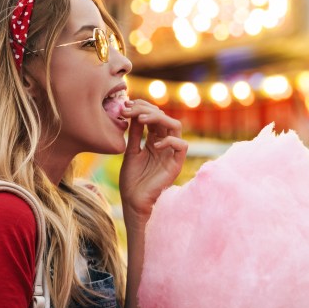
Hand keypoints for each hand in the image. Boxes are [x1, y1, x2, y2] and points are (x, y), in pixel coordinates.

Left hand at [118, 99, 187, 223]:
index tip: (126, 105)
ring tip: (141, 120)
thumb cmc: (131, 180)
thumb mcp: (130, 152)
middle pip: (164, 117)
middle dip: (147, 110)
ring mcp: (171, 153)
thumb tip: (134, 113)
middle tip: (130, 110)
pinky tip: (153, 145)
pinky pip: (181, 146)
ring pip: (175, 126)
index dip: (142, 107)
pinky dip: (168, 141)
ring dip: (159, 118)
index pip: (154, 117)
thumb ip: (135, 134)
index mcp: (154, 140)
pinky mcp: (176, 164)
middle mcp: (165, 144)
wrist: (133, 202)